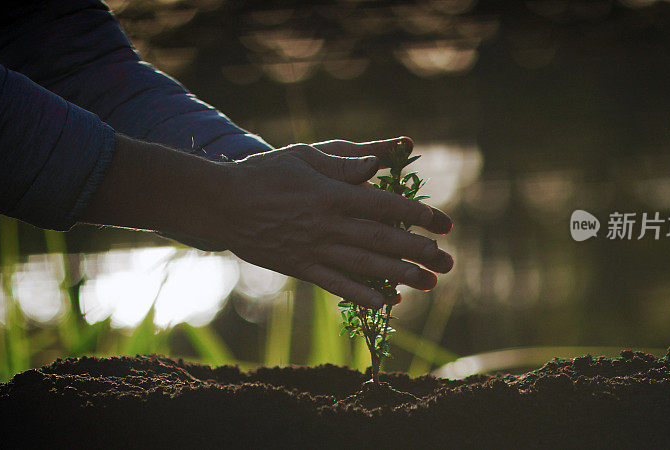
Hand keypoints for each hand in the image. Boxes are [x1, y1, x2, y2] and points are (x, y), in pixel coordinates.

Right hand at [212, 139, 452, 307]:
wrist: (222, 204)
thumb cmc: (266, 173)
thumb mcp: (305, 156)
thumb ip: (343, 163)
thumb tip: (378, 165)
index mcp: (331, 194)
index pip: (385, 206)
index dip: (417, 215)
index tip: (444, 224)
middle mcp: (327, 225)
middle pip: (381, 240)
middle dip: (418, 252)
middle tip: (447, 262)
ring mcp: (313, 250)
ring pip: (364, 267)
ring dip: (399, 276)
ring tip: (428, 284)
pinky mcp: (301, 268)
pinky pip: (336, 285)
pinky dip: (362, 295)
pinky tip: (386, 303)